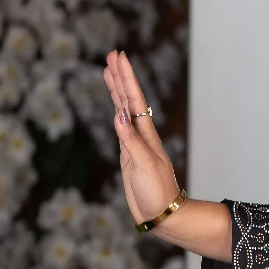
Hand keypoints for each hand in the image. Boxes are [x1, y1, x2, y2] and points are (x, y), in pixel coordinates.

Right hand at [103, 49, 180, 224]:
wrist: (161, 213)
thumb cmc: (156, 191)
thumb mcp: (143, 164)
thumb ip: (130, 140)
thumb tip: (118, 114)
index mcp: (146, 134)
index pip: (134, 99)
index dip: (126, 77)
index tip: (118, 56)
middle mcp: (140, 134)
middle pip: (128, 98)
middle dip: (120, 76)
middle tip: (112, 54)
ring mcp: (134, 143)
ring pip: (123, 109)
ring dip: (116, 90)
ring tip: (108, 70)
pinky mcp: (127, 154)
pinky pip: (120, 127)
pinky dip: (115, 112)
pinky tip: (113, 105)